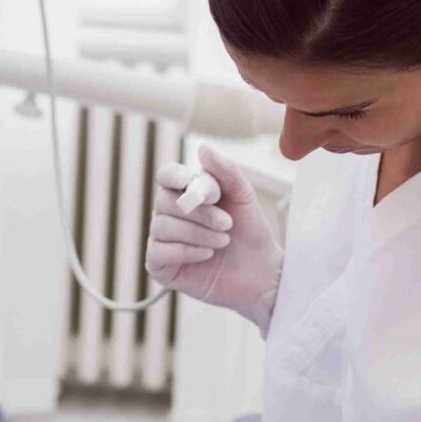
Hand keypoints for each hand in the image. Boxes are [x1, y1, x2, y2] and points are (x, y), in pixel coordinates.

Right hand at [147, 143, 283, 332]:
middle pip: (164, 201)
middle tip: (228, 223)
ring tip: (223, 241)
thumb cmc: (250, 233)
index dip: (175, 177)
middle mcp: (169, 215)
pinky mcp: (161, 267)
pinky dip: (186, 251)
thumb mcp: (242, 196)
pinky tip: (207, 255)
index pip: (165, 176)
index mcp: (185, 193)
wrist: (261, 273)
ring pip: (162, 226)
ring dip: (198, 233)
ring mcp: (162, 241)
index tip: (194, 185)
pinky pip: (159, 251)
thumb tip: (202, 148)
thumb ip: (225, 171)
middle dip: (200, 213)